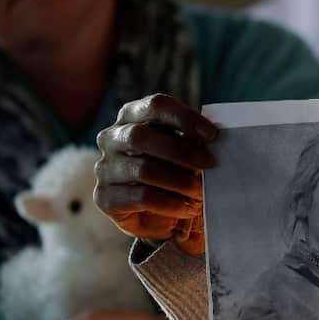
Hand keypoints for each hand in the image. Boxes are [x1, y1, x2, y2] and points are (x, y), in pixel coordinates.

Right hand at [94, 94, 217, 254]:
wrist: (160, 214)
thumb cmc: (176, 171)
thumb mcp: (185, 151)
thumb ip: (194, 140)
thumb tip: (213, 136)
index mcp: (132, 115)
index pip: (155, 105)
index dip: (185, 117)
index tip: (213, 135)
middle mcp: (112, 137)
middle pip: (141, 136)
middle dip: (180, 150)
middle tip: (210, 164)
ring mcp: (105, 167)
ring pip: (143, 169)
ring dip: (179, 181)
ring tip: (201, 192)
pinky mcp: (105, 197)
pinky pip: (140, 197)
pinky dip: (170, 203)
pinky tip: (188, 207)